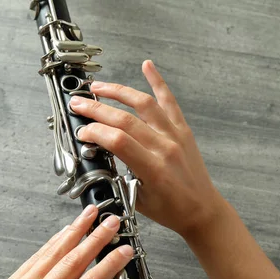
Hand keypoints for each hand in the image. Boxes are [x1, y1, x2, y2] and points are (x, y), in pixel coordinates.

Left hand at [0, 205, 132, 278]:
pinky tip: (67, 230)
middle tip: (111, 222)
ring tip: (90, 214)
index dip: (110, 263)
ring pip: (53, 253)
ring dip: (75, 230)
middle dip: (96, 237)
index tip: (124, 250)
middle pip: (72, 261)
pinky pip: (37, 256)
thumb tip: (109, 274)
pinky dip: (54, 241)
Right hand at [69, 60, 222, 237]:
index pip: (117, 141)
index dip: (95, 132)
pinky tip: (147, 66)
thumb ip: (118, 175)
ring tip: (98, 87)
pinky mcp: (182, 130)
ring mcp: (175, 136)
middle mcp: (165, 148)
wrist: (202, 211)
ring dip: (118, 92)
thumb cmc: (171, 210)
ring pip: (144, 104)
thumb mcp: (137, 200)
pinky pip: (169, 101)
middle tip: (78, 104)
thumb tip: (99, 153)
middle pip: (125, 120)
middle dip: (96, 109)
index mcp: (153, 169)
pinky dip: (157, 81)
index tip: (82, 132)